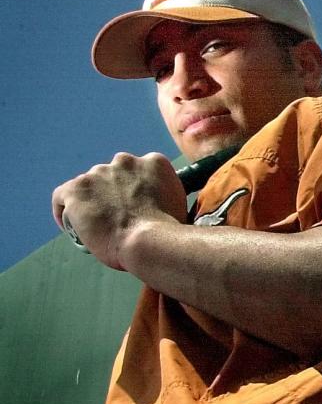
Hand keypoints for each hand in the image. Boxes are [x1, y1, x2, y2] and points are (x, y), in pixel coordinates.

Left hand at [52, 152, 186, 269]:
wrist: (150, 242)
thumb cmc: (169, 233)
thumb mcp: (178, 204)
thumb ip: (166, 195)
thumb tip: (162, 204)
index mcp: (154, 162)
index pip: (140, 170)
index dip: (137, 189)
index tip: (138, 206)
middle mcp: (125, 161)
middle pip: (113, 175)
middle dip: (113, 194)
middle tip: (120, 218)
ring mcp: (98, 173)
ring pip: (89, 186)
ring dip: (92, 202)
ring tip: (98, 227)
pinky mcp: (76, 188)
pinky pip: (62, 196)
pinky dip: (65, 209)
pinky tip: (73, 225)